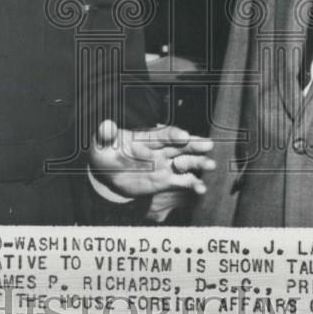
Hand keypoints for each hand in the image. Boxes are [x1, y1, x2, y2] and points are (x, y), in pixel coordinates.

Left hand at [90, 120, 214, 197]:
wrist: (107, 174)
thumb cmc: (106, 153)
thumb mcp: (102, 143)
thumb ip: (106, 135)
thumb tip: (106, 125)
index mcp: (146, 138)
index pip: (162, 134)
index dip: (173, 134)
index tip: (184, 135)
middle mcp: (160, 149)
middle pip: (180, 145)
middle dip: (194, 145)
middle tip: (208, 144)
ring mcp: (166, 164)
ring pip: (186, 162)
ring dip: (198, 163)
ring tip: (211, 165)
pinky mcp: (167, 180)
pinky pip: (182, 182)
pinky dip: (193, 184)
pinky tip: (201, 188)